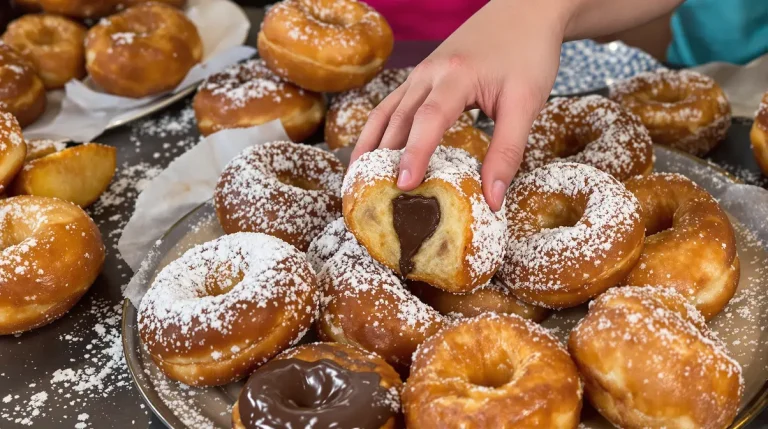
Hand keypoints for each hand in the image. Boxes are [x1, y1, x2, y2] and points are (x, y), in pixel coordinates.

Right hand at [350, 0, 569, 210]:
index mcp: (456, 75)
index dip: (415, 153)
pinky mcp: (420, 77)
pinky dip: (377, 131)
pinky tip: (371, 153)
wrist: (524, 10)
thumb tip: (493, 199)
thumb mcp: (526, 104)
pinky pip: (391, 105)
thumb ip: (508, 151)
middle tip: (371, 197)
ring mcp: (420, 73)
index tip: (405, 185)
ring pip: (385, 112)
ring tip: (356, 180)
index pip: (429, 119)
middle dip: (382, 159)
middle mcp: (430, 72)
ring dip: (369, 146)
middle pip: (397, 118)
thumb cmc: (528, 54)